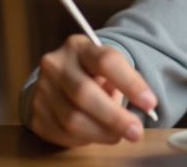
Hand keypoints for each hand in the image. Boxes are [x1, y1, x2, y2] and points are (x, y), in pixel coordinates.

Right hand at [29, 34, 157, 146]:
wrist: (56, 79)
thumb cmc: (91, 74)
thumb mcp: (108, 68)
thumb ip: (124, 82)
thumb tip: (146, 107)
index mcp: (80, 47)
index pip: (106, 61)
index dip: (131, 83)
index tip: (150, 103)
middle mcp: (56, 64)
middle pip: (85, 93)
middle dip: (115, 117)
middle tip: (136, 132)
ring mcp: (42, 89)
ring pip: (72, 119)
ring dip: (102, 133)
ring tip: (119, 135)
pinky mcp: (35, 113)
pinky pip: (62, 134)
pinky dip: (84, 138)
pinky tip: (96, 134)